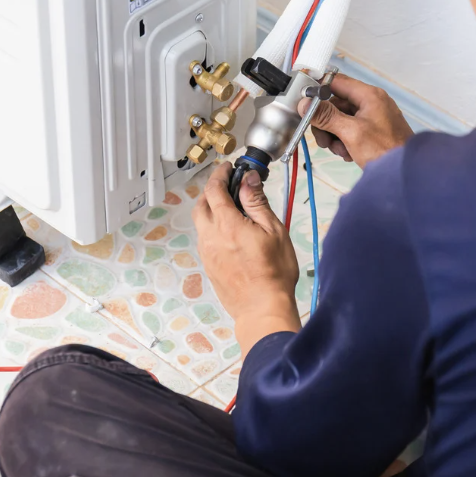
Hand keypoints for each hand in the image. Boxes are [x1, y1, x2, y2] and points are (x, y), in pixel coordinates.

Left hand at [193, 163, 300, 354]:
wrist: (262, 308)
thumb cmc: (274, 273)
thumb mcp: (273, 230)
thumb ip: (257, 202)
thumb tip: (248, 180)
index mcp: (227, 224)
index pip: (214, 189)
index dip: (220, 174)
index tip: (228, 168)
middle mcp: (211, 237)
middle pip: (201, 204)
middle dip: (212, 190)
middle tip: (228, 186)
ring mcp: (207, 252)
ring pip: (201, 222)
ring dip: (211, 209)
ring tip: (232, 209)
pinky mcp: (208, 265)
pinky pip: (205, 238)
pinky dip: (213, 227)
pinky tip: (231, 233)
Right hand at [302, 76, 413, 167]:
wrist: (405, 173)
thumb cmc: (385, 150)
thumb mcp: (351, 132)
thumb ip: (326, 116)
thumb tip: (305, 104)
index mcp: (369, 95)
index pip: (336, 82)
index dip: (318, 91)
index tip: (305, 103)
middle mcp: (371, 102)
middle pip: (336, 104)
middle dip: (326, 123)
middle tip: (323, 140)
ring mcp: (372, 117)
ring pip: (340, 119)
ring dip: (334, 135)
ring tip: (340, 150)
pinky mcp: (372, 131)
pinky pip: (349, 130)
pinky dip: (344, 141)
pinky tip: (348, 153)